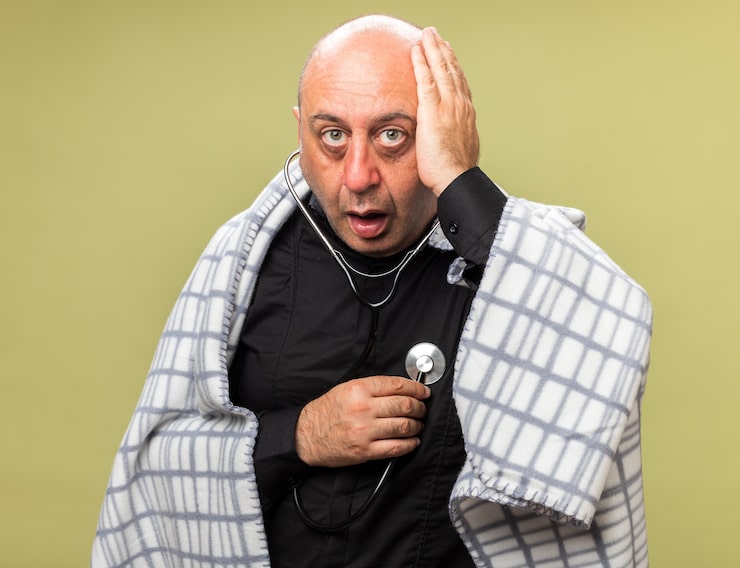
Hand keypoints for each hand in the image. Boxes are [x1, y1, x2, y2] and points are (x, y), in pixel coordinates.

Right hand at [295, 376, 430, 467]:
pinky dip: (410, 444)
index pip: (397, 385)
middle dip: (420, 407)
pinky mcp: (365, 450)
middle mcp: (363, 408)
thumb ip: (373, 387)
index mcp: (359, 389)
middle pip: (404, 405)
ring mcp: (365, 431)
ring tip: (417, 424)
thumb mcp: (346, 388)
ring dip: (417, 425)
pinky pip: (396, 447)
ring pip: (404, 426)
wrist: (306, 436)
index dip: (417, 388)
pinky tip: (412, 440)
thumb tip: (401, 387)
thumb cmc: (326, 411)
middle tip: (422, 408)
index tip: (424, 392)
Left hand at [411, 27, 479, 195]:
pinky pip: (426, 81)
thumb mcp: (460, 149)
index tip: (449, 54)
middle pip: (452, 71)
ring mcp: (448, 106)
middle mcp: (460, 106)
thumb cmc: (455, 172)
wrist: (456, 178)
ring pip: (441, 70)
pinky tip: (416, 51)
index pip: (460, 84)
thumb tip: (452, 140)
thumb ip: (455, 138)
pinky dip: (422, 64)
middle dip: (444, 51)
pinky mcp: (432, 111)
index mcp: (466, 114)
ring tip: (427, 35)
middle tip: (437, 36)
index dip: (454, 66)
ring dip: (434, 49)